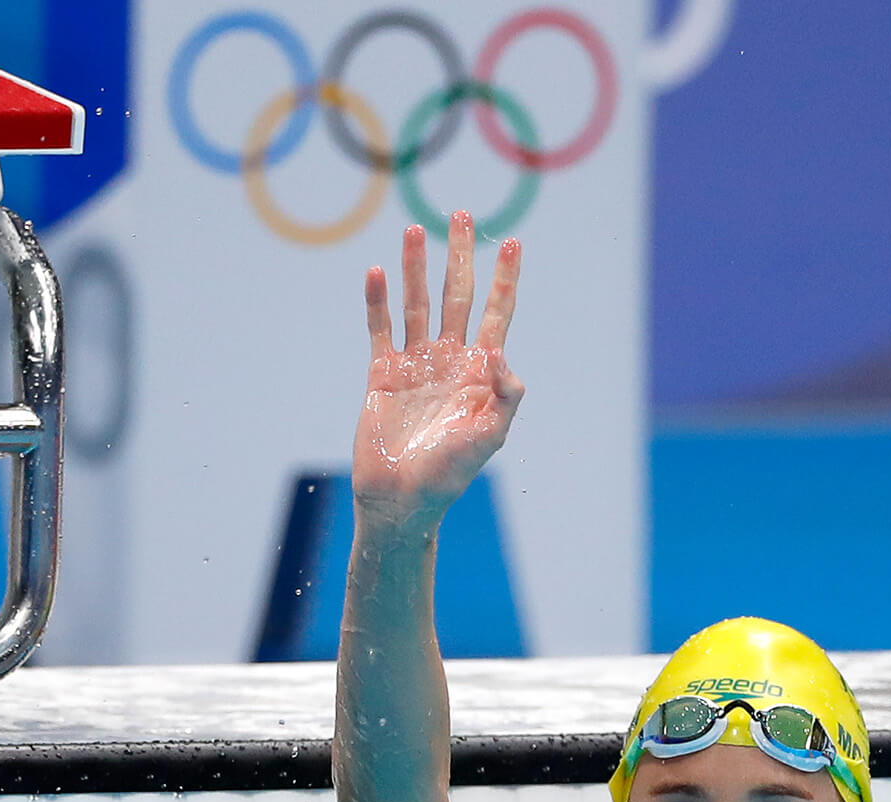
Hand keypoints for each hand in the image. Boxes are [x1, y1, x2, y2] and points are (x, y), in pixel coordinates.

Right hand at [351, 211, 523, 526]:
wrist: (400, 499)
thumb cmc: (449, 474)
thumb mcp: (488, 438)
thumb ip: (503, 398)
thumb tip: (504, 356)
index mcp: (480, 372)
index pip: (496, 314)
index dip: (504, 280)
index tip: (512, 242)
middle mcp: (450, 360)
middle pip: (458, 296)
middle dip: (461, 256)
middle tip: (463, 214)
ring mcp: (415, 364)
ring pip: (418, 303)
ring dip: (416, 267)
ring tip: (415, 229)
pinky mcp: (382, 374)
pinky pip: (380, 329)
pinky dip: (378, 301)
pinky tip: (377, 272)